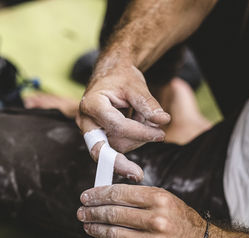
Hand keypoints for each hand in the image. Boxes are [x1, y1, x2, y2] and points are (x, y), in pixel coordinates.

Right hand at [76, 60, 170, 181]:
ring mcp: (90, 132)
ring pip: (115, 149)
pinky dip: (132, 141)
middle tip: (157, 140)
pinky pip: (115, 148)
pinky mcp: (98, 139)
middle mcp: (85, 121)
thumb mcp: (136, 86)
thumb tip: (163, 121)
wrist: (110, 77)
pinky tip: (141, 131)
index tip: (161, 134)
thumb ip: (148, 104)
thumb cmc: (121, 79)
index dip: (140, 132)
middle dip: (133, 148)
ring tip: (144, 119)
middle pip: (109, 146)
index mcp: (91, 104)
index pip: (116, 126)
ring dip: (136, 140)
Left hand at [77, 184, 205, 237]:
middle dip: (92, 212)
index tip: (87, 196)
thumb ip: (138, 195)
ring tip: (88, 225)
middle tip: (82, 212)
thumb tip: (107, 196)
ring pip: (113, 234)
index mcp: (159, 199)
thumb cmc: (179, 219)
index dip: (98, 194)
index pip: (119, 194)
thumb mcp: (164, 199)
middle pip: (113, 214)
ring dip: (95, 229)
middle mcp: (157, 220)